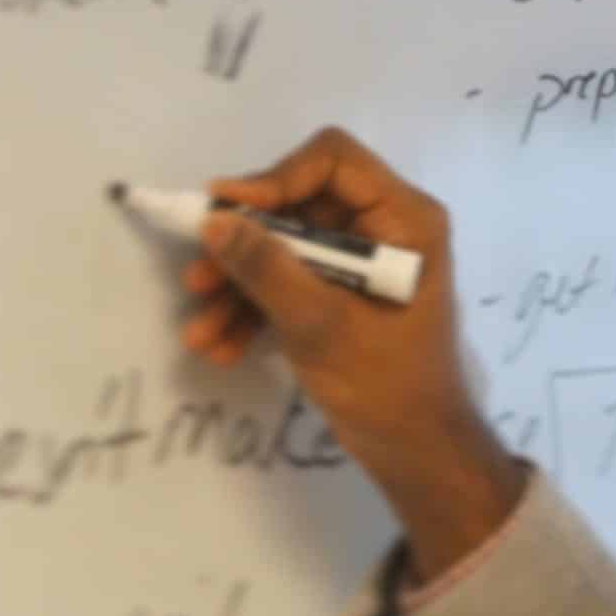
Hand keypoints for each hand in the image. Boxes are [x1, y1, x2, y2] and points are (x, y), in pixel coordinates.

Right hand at [179, 127, 522, 578]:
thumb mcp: (322, 326)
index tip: (224, 213)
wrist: (418, 454)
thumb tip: (215, 220)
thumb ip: (268, 269)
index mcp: (404, 218)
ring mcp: (362, 262)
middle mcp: (385, 227)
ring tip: (200, 331)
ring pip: (285, 248)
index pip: (333, 160)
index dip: (275, 179)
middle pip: (298, 206)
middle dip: (244, 247)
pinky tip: (220, 347)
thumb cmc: (389, 386)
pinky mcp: (341, 294)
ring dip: (239, 287)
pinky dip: (255, 310)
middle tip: (198, 277)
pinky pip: (289, 281)